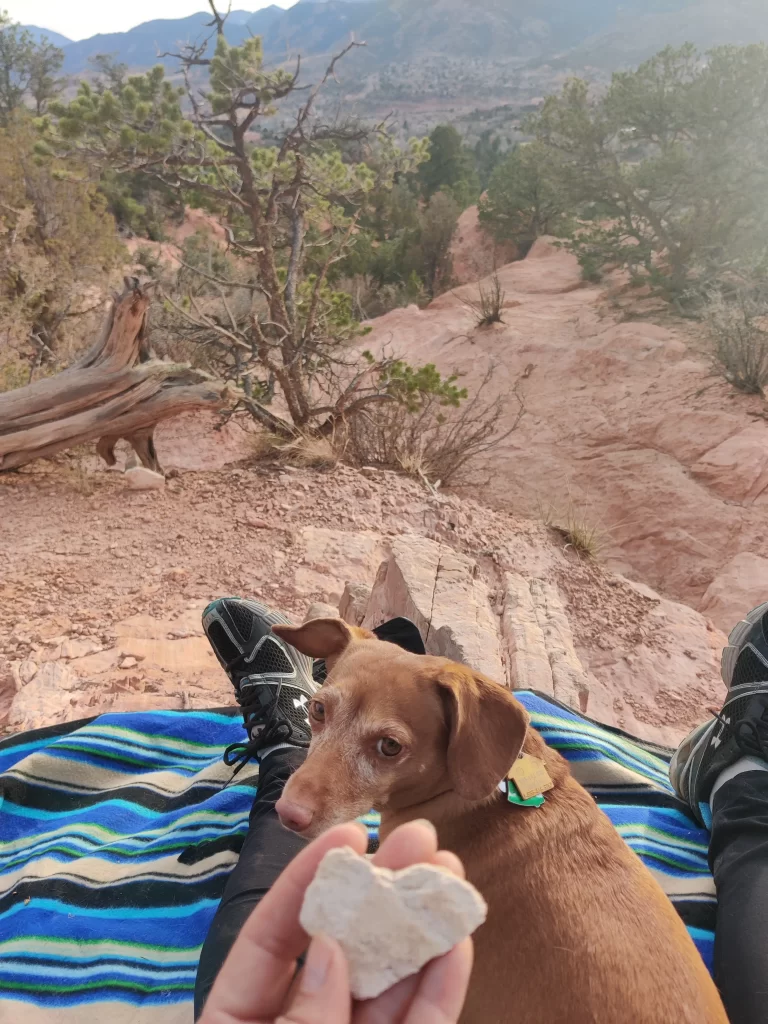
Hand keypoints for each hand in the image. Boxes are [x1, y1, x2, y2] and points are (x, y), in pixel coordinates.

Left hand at [198, 819, 472, 1023]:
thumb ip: (300, 1019)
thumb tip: (332, 949)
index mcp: (244, 1017)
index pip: (273, 935)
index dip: (307, 880)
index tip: (348, 834)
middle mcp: (302, 1023)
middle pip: (341, 947)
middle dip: (378, 889)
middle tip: (418, 835)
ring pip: (389, 982)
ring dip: (421, 928)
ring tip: (450, 872)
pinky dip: (441, 989)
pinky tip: (458, 943)